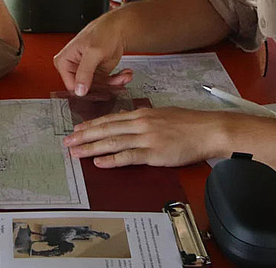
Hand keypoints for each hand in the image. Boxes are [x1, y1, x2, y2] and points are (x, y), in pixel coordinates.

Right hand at [53, 14, 133, 95]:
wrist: (118, 28)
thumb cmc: (103, 32)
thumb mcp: (93, 52)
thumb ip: (85, 72)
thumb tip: (79, 90)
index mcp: (64, 62)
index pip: (71, 86)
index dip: (86, 89)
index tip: (100, 88)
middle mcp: (74, 68)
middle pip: (86, 89)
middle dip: (104, 86)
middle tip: (116, 82)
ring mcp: (86, 72)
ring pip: (99, 88)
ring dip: (114, 83)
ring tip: (124, 76)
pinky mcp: (98, 74)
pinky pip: (106, 85)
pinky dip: (117, 81)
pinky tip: (124, 74)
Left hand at [63, 107, 217, 167]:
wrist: (207, 129)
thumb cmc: (188, 123)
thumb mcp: (162, 113)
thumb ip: (144, 118)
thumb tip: (128, 118)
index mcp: (142, 114)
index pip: (110, 119)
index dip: (92, 125)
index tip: (77, 130)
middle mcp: (140, 123)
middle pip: (106, 129)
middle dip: (85, 136)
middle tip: (68, 142)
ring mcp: (146, 138)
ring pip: (113, 142)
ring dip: (92, 148)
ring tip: (76, 152)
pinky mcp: (154, 152)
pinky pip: (128, 156)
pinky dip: (112, 160)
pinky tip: (99, 163)